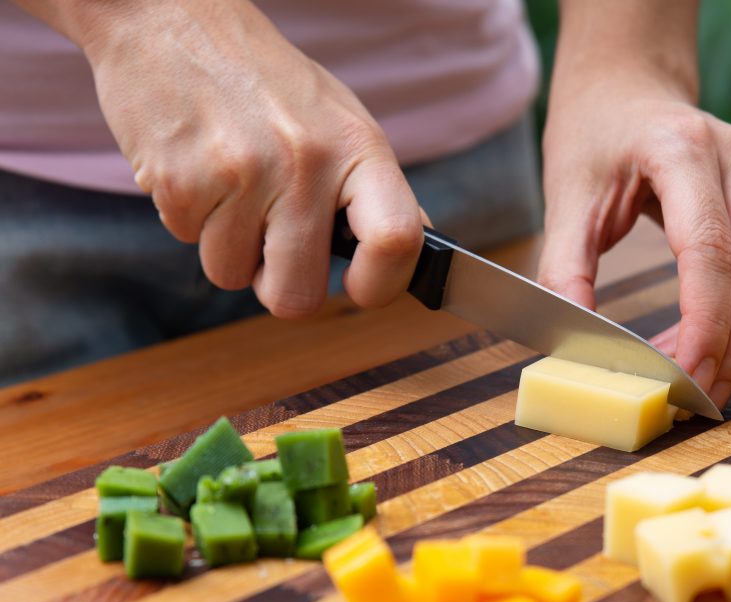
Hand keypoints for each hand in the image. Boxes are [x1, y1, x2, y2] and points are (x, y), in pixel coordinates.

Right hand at [70, 0, 423, 316]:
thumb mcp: (339, 120)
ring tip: (228, 185)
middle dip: (278, 286)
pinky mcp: (181, 182)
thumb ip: (374, 189)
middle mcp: (307, 163)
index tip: (359, 288)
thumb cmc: (261, 79)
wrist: (169, 17)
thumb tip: (413, 249)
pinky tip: (196, 167)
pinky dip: (188, 217)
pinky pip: (186, 242)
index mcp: (358, 147)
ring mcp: (243, 174)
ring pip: (232, 275)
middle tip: (269, 247)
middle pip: (298, 295)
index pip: (396, 241)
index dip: (380, 285)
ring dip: (225, 245)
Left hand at [539, 75, 730, 409]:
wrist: (625, 82)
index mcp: (683, 150)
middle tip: (702, 398)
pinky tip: (716, 347)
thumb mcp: (567, 194)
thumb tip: (574, 342)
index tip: (682, 378)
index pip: (710, 251)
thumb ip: (565, 269)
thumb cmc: (593, 131)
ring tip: (708, 382)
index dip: (704, 325)